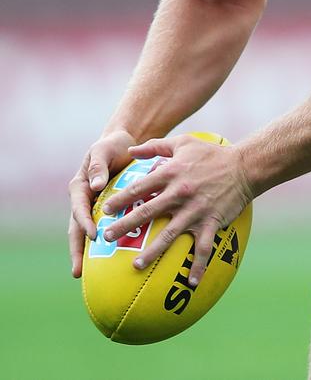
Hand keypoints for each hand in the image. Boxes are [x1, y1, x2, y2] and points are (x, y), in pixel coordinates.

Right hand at [68, 129, 135, 277]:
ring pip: (89, 234)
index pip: (79, 209)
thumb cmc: (112, 145)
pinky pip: (105, 229)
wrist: (123, 144)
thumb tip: (96, 185)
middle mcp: (84, 201)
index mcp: (80, 187)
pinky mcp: (107, 212)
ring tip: (90, 276)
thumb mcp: (103, 149)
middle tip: (78, 272)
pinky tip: (115, 262)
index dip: (85, 223)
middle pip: (77, 229)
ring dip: (88, 254)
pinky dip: (106, 245)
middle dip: (77, 251)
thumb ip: (98, 165)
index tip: (94, 237)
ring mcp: (94, 208)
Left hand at [100, 134, 252, 286]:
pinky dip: (198, 266)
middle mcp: (180, 193)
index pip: (139, 187)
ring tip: (135, 265)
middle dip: (125, 226)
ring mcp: (195, 210)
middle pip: (147, 212)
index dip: (121, 199)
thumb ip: (155, 146)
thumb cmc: (211, 154)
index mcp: (171, 173)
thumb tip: (131, 150)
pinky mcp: (211, 222)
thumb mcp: (183, 143)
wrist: (244, 166)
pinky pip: (203, 248)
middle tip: (107, 238)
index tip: (105, 210)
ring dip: (152, 251)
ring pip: (170, 234)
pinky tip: (191, 283)